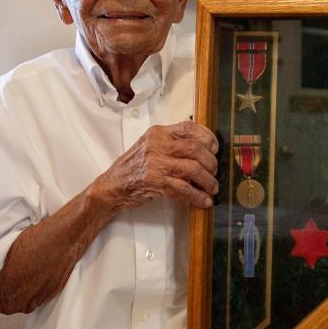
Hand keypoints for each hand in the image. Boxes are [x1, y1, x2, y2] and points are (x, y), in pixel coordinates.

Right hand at [95, 121, 218, 209]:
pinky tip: (204, 200)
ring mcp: (156, 163)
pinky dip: (198, 196)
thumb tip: (202, 149)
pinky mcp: (155, 182)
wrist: (112, 186)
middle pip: (195, 149)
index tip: (215, 148)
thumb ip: (172, 144)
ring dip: (208, 180)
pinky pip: (184, 189)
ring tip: (212, 187)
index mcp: (158, 133)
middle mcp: (157, 145)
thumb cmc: (133, 167)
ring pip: (193, 169)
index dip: (207, 137)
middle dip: (211, 162)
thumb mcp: (150, 146)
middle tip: (214, 172)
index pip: (189, 127)